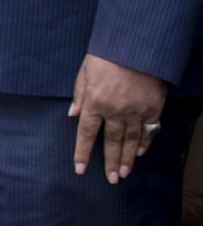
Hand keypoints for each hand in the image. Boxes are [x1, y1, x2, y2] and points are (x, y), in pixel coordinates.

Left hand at [71, 53, 169, 182]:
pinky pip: (148, 129)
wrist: (137, 46)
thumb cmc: (106, 55)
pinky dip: (145, 142)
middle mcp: (115, 111)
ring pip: (131, 140)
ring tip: (124, 174)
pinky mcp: (153, 107)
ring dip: (127, 158)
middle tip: (111, 180)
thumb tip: (73, 115)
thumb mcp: (85, 72)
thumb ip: (79, 95)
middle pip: (111, 142)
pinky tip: (140, 153)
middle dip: (110, 163)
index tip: (81, 169)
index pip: (87, 133)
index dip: (83, 153)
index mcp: (95, 102)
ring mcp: (136, 110)